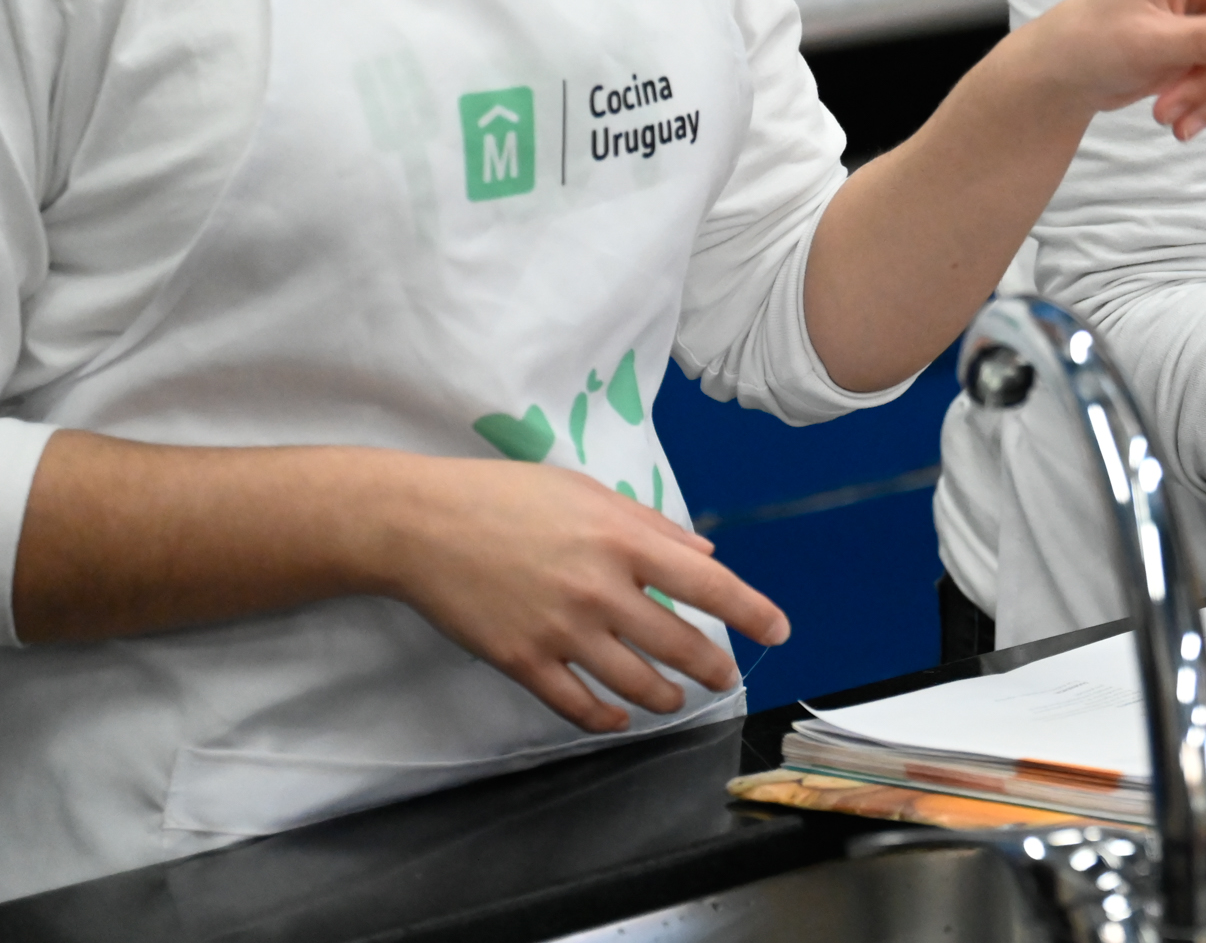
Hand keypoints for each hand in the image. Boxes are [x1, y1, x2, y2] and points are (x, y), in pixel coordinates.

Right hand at [377, 457, 789, 733]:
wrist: (422, 524)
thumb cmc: (508, 497)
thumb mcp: (588, 492)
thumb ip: (652, 526)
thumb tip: (705, 556)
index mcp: (623, 540)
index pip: (708, 585)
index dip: (751, 612)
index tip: (778, 632)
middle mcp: (600, 590)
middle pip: (678, 645)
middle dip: (713, 668)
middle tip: (725, 677)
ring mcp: (561, 631)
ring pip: (633, 684)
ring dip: (664, 697)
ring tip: (674, 699)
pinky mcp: (522, 660)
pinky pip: (576, 704)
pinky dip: (605, 718)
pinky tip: (619, 717)